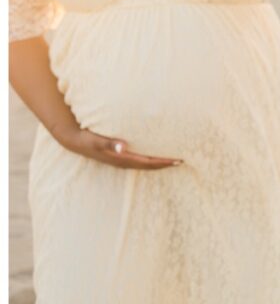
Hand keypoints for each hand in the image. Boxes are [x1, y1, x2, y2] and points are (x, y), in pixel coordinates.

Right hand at [52, 125, 181, 169]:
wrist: (73, 140)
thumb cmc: (86, 138)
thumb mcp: (96, 140)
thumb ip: (109, 143)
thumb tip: (122, 147)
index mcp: (123, 158)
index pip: (148, 162)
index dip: (164, 162)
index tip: (179, 160)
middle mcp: (124, 161)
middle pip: (150, 165)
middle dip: (166, 163)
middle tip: (182, 160)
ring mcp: (121, 160)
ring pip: (145, 163)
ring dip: (159, 162)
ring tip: (173, 158)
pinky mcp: (119, 156)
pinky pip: (139, 159)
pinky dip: (150, 158)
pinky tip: (155, 153)